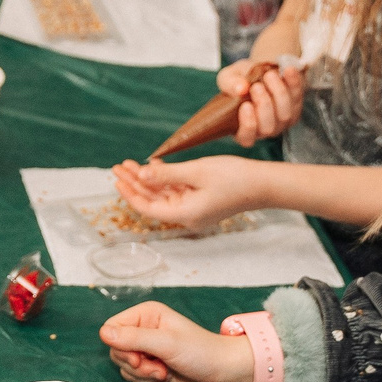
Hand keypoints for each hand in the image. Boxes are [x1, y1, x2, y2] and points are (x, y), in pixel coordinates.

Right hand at [98, 301, 253, 381]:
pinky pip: (135, 379)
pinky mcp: (153, 367)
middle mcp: (144, 330)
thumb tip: (103, 334)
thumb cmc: (202, 351)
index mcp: (146, 315)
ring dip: (143, 376)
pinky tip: (166, 380)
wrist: (225, 374)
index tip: (139, 358)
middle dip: (135, 365)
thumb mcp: (166, 343)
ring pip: (125, 367)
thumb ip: (133, 338)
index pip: (112, 329)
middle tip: (157, 368)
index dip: (120, 347)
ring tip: (164, 374)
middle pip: (116, 351)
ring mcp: (149, 350)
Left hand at [110, 154, 277, 226]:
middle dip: (134, 183)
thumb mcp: (197, 171)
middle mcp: (188, 216)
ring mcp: (195, 210)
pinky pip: (177, 192)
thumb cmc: (234, 177)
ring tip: (130, 164)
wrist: (265, 184)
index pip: (147, 207)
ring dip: (148, 180)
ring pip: (163, 195)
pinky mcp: (202, 202)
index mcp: (185, 214)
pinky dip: (164, 180)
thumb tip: (141, 175)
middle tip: (118, 166)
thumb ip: (167, 174)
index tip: (116, 177)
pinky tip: (153, 166)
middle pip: (153, 201)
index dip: (129, 192)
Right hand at [210, 57, 303, 143]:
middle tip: (257, 86)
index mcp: (242, 129)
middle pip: (268, 127)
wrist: (258, 71)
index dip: (247, 125)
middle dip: (263, 104)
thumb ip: (230, 84)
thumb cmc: (239, 80)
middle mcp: (263, 130)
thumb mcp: (228, 78)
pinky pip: (297, 98)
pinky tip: (287, 70)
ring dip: (278, 93)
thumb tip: (241, 88)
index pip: (246, 138)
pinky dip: (293, 83)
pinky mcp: (296, 109)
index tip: (246, 105)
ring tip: (269, 75)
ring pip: (285, 114)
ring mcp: (281, 122)